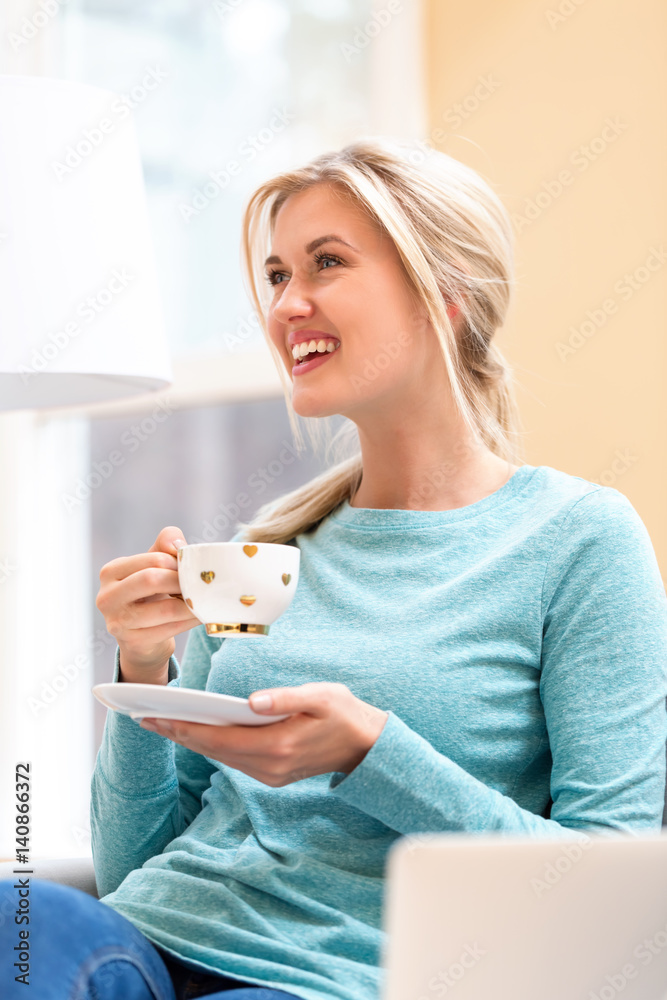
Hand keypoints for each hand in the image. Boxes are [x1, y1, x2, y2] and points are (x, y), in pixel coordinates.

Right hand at [96, 526, 199, 681]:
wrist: (140, 639)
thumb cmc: (149, 595)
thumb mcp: (152, 566)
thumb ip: (164, 546)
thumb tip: (178, 545)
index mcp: (111, 572)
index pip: (153, 559)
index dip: (178, 563)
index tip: (190, 569)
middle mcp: (107, 596)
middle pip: (153, 580)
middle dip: (182, 581)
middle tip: (199, 584)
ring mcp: (117, 622)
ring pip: (166, 609)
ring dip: (191, 605)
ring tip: (203, 601)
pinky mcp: (132, 642)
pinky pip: (170, 629)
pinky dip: (190, 621)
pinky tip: (199, 616)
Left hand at [139, 682, 388, 786]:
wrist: (367, 747)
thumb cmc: (344, 714)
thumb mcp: (321, 696)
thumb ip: (286, 698)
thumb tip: (252, 700)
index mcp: (278, 746)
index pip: (219, 737)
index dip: (184, 727)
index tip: (156, 717)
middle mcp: (269, 766)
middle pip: (213, 750)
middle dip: (178, 733)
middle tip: (144, 717)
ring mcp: (270, 774)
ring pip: (221, 757)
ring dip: (191, 740)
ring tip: (163, 721)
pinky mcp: (272, 774)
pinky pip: (234, 759)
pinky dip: (212, 745)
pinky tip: (197, 731)